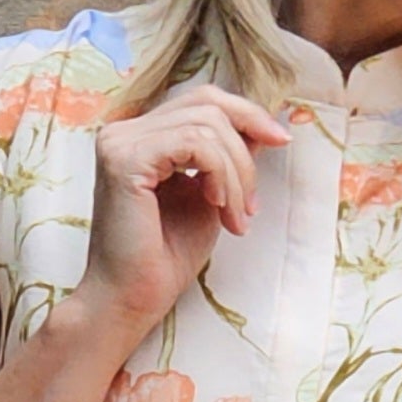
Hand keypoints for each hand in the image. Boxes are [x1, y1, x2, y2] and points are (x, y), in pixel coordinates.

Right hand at [79, 81, 290, 344]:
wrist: (131, 300)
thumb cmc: (165, 257)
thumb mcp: (210, 196)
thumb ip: (226, 159)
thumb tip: (262, 128)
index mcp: (142, 136)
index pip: (202, 101)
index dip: (247, 114)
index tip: (281, 141)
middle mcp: (124, 131)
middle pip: (207, 104)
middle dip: (245, 151)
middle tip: (252, 204)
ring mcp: (120, 142)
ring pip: (206, 125)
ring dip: (236, 174)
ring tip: (236, 217)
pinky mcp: (124, 159)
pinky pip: (194, 145)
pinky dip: (219, 174)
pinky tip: (218, 206)